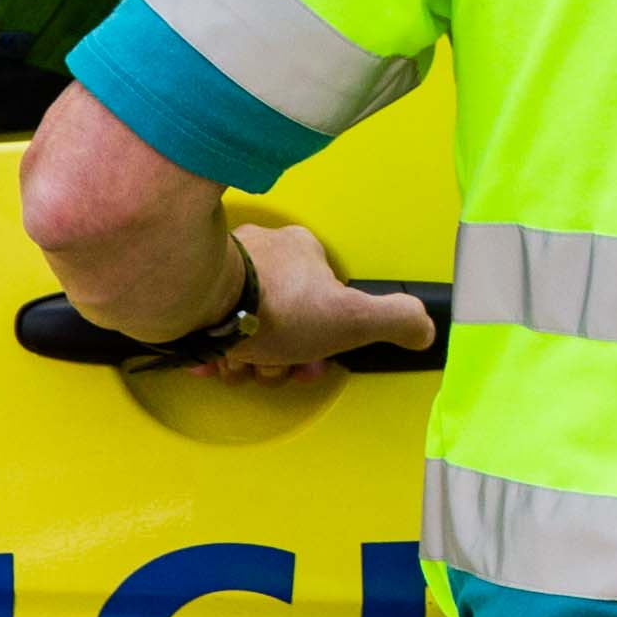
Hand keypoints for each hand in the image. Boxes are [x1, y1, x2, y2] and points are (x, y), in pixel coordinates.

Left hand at [207, 222, 436, 380]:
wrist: (199, 303)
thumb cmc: (274, 307)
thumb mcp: (353, 318)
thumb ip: (396, 319)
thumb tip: (424, 326)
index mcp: (305, 251)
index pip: (325, 300)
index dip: (324, 340)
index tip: (313, 362)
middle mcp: (264, 250)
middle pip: (284, 316)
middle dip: (282, 353)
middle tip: (275, 366)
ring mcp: (225, 266)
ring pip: (247, 322)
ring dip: (247, 355)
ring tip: (242, 364)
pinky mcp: (191, 283)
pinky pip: (209, 320)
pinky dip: (214, 345)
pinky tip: (215, 360)